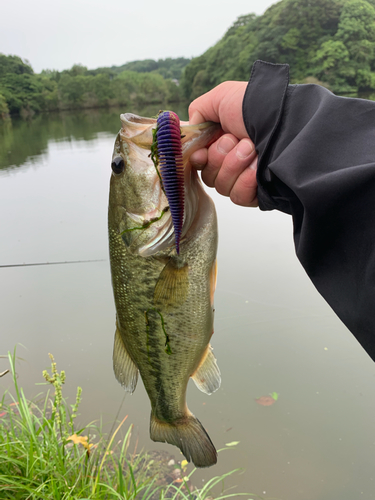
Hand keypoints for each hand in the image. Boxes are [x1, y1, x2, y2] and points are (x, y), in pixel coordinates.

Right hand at [189, 81, 257, 206]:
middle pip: (208, 176)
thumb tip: (190, 129)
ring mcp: (243, 178)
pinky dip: (245, 181)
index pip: (198, 162)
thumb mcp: (221, 97)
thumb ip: (198, 111)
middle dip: (220, 157)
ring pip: (222, 187)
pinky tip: (257, 167)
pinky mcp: (256, 193)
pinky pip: (238, 196)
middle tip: (237, 139)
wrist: (287, 121)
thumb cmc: (256, 106)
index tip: (202, 153)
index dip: (198, 159)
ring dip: (234, 165)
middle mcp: (230, 161)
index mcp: (220, 142)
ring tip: (252, 148)